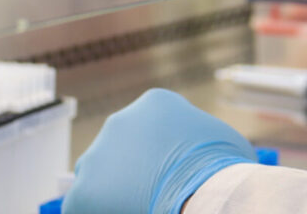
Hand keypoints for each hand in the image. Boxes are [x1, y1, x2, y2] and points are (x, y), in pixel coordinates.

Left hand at [61, 89, 252, 213]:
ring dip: (115, 193)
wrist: (204, 196)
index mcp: (154, 104)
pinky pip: (84, 205)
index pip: (152, 128)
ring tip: (142, 207)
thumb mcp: (223, 139)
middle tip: (155, 193)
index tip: (175, 172)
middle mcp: (119, 122)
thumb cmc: (224, 171)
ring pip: (100, 177)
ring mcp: (96, 157)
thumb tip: (202, 153)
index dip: (165, 154)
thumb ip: (201, 137)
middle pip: (121, 150)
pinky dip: (100, 212)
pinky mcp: (82, 193)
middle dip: (134, 171)